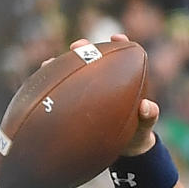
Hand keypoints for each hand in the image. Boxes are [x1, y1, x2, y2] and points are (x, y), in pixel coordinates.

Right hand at [49, 34, 158, 156]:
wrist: (123, 150)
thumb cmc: (137, 133)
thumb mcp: (145, 127)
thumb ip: (150, 117)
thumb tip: (147, 106)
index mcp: (123, 80)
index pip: (122, 56)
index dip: (119, 44)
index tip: (117, 38)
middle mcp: (102, 80)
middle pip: (92, 58)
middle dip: (84, 49)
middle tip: (78, 46)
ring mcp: (86, 90)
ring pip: (72, 72)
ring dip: (60, 65)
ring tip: (49, 63)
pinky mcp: (73, 102)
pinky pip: (60, 91)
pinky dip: (50, 85)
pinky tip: (38, 85)